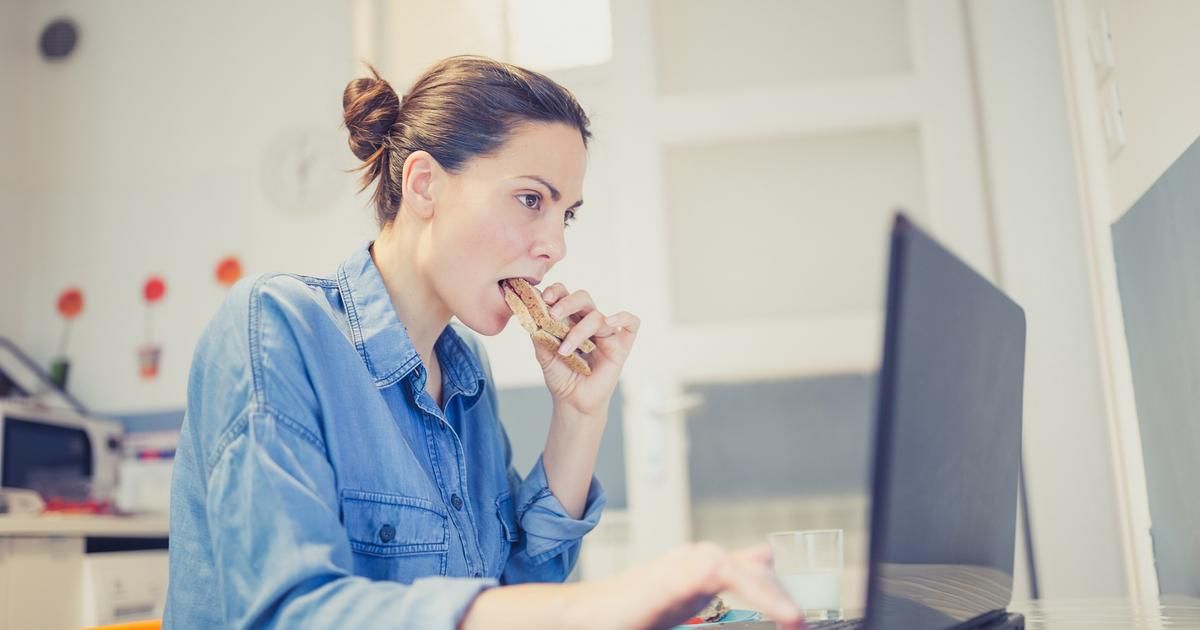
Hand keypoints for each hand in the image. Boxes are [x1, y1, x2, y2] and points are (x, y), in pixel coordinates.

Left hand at [533, 283, 638, 414]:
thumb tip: (532, 312)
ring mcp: (605, 333)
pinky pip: (632, 324)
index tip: (544, 298)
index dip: (556, 291)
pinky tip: (609, 322)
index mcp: (569, 319)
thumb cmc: (561, 377)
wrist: (573, 401)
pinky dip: (623, 318)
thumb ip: (539, 333)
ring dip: (579, 331)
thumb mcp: (543, 354)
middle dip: (567, 303)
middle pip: (583, 298)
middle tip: (554, 315)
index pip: (565, 295)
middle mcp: (588, 322)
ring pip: (598, 316)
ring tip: (565, 351)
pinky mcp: (621, 346)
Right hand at [569, 542, 805, 629]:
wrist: (583, 618)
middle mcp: (693, 559)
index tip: (796, 618)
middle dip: (780, 597)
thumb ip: (704, 605)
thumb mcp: (677, 612)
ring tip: (796, 622)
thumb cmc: (624, 619)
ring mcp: (685, 562)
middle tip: (800, 624)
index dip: (775, 591)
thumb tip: (744, 601)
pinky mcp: (677, 573)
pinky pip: (726, 573)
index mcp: (695, 571)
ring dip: (773, 596)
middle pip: (755, 568)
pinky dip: (758, 593)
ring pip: (745, 570)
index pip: (750, 567)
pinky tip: (782, 616)